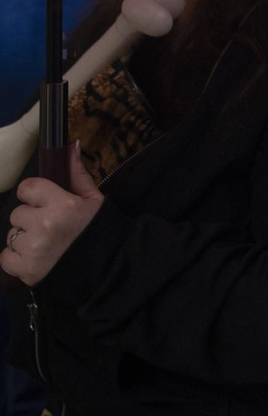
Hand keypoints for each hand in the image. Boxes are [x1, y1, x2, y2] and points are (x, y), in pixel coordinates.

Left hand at [2, 150, 103, 285]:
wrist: (110, 267)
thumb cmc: (100, 229)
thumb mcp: (93, 199)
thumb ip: (76, 173)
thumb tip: (69, 145)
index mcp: (62, 205)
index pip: (26, 188)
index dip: (34, 195)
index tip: (45, 203)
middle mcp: (44, 225)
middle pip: (17, 214)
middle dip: (31, 219)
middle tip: (52, 227)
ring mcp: (33, 249)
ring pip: (12, 235)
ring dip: (25, 238)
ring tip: (46, 244)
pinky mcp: (26, 270)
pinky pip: (6, 257)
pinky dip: (18, 258)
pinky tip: (37, 257)